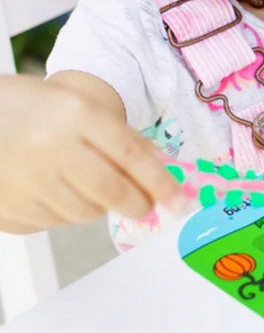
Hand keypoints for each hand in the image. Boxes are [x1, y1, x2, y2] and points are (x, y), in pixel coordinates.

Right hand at [0, 75, 184, 233]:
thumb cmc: (44, 111)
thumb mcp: (86, 109)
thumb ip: (125, 138)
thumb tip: (164, 172)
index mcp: (75, 115)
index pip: (130, 154)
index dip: (159, 181)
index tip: (178, 199)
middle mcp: (49, 147)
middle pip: (109, 190)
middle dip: (136, 204)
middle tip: (145, 206)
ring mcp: (25, 181)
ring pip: (84, 212)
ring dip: (100, 206)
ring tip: (90, 185)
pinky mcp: (7, 207)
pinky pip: (54, 223)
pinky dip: (67, 212)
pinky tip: (59, 190)